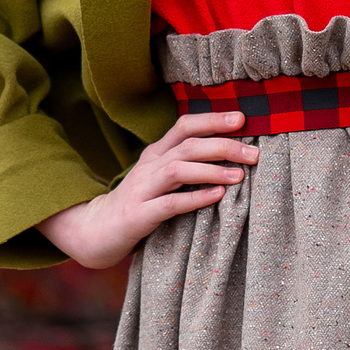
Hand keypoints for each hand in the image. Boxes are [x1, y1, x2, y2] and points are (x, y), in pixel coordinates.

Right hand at [34, 110, 259, 268]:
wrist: (96, 231)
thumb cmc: (139, 203)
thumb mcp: (159, 178)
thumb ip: (186, 164)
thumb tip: (230, 153)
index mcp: (155, 153)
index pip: (184, 126)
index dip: (212, 119)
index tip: (243, 119)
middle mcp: (148, 166)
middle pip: (187, 145)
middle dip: (223, 145)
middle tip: (253, 153)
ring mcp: (142, 189)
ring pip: (177, 169)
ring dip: (211, 170)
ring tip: (240, 175)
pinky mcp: (139, 215)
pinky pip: (169, 204)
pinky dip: (195, 198)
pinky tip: (217, 197)